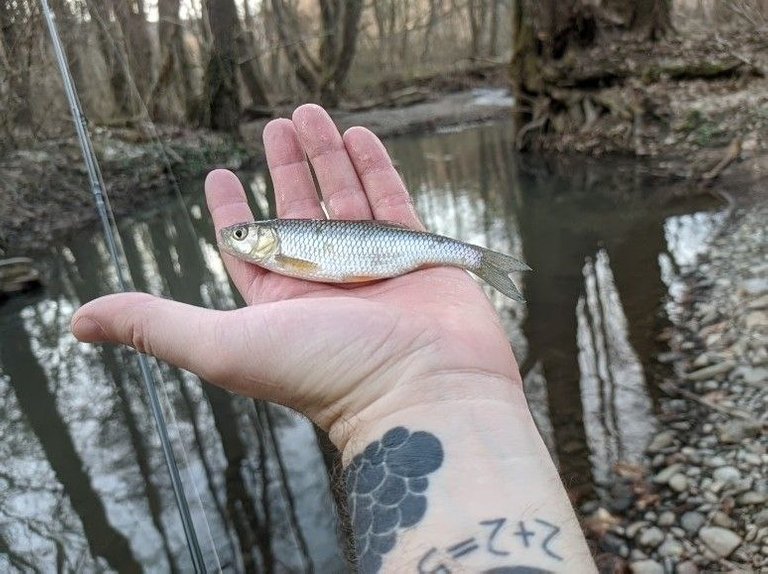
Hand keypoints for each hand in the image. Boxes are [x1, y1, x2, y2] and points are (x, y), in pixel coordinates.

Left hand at [71, 104, 522, 453]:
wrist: (426, 391)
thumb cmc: (327, 373)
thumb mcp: (225, 346)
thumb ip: (157, 326)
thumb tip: (79, 322)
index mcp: (281, 303)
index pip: (250, 247)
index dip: (231, 212)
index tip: (219, 174)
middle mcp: (326, 282)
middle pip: (298, 211)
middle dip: (284, 166)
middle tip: (274, 124)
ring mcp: (373, 265)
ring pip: (343, 198)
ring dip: (326, 156)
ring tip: (309, 115)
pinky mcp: (417, 254)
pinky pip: (392, 201)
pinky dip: (375, 168)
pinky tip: (358, 136)